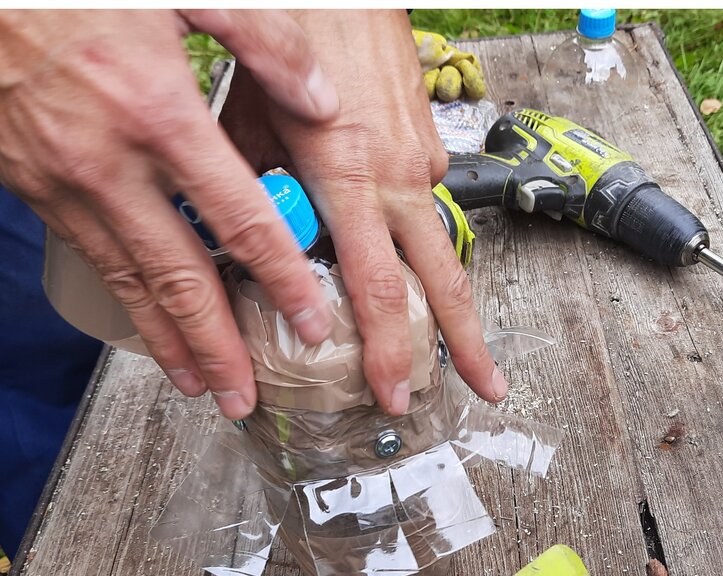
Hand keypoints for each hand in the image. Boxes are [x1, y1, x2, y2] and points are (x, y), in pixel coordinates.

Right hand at [0, 9, 341, 418]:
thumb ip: (266, 42)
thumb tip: (324, 102)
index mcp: (158, 112)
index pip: (239, 219)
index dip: (280, 278)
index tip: (310, 320)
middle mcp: (107, 163)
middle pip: (179, 276)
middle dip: (219, 346)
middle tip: (248, 395)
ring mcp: (61, 182)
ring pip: (128, 281)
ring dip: (168, 342)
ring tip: (202, 386)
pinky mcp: (29, 186)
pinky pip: (92, 256)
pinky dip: (126, 300)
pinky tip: (149, 324)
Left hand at [220, 9, 506, 413]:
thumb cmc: (299, 32)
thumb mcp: (250, 115)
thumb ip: (253, 185)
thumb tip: (240, 238)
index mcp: (351, 175)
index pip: (380, 287)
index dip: (388, 349)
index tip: (391, 392)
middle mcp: (398, 175)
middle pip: (445, 280)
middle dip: (464, 343)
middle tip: (482, 390)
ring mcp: (420, 160)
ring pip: (438, 245)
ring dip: (443, 297)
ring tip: (445, 341)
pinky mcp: (427, 143)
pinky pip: (422, 205)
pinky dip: (413, 239)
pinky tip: (399, 252)